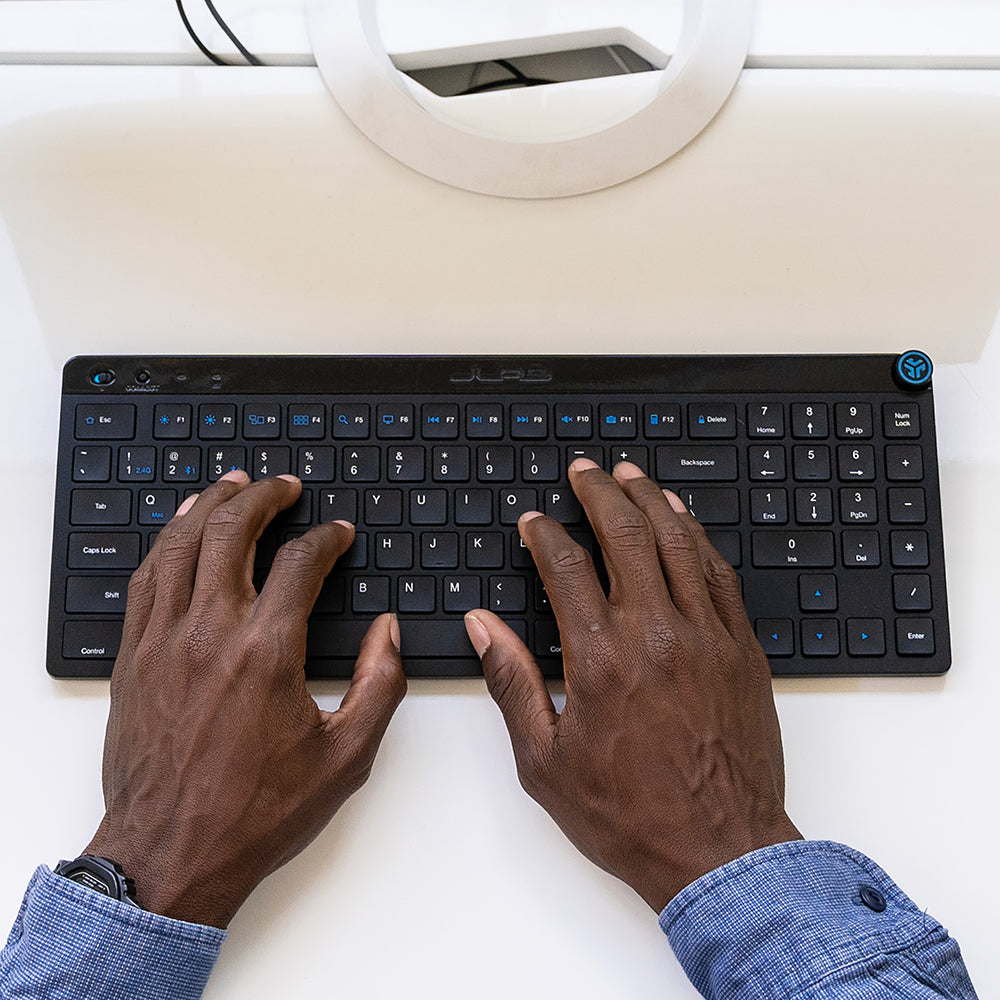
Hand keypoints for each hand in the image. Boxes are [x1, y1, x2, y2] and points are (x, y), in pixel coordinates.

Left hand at [86, 472, 405, 927]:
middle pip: (232, 534)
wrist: (171, 854)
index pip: (299, 564)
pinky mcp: (133, 660)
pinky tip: (180, 531)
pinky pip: (146, 581)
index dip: (325, 539)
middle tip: (283, 486)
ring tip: (231, 486)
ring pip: (182, 546)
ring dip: (209, 506)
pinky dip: (166, 543)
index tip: (338, 535)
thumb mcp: (345, 757)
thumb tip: (387, 633)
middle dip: (263, 498)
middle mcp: (211, 636)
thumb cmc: (255, 812)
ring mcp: (164, 643)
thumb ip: (379, 685)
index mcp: (267, 654)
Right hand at [465, 459, 800, 911]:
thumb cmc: (631, 815)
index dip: (545, 535)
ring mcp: (706, 637)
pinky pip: (719, 574)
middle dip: (598, 493)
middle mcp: (656, 634)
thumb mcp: (545, 761)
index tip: (534, 523)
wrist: (720, 852)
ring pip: (677, 542)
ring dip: (650, 501)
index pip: (566, 567)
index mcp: (601, 659)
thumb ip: (511, 683)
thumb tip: (484, 628)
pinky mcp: (742, 649)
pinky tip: (683, 521)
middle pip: (625, 535)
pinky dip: (697, 538)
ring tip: (630, 476)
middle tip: (583, 471)